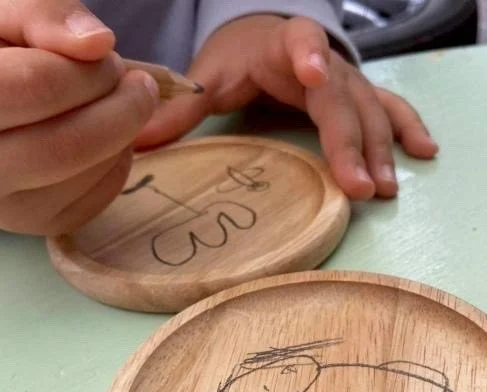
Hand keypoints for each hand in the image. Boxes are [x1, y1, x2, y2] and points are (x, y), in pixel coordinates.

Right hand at [0, 0, 159, 234]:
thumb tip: (98, 43)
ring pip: (91, 172)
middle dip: (124, 107)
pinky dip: (120, 160)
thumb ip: (38, 15)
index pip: (35, 87)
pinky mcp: (39, 226)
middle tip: (137, 85)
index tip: (105, 57)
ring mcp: (4, 211)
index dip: (88, 69)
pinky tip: (105, 140)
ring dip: (126, 133)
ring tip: (115, 107)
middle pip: (70, 144)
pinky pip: (101, 195)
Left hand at [135, 15, 438, 199]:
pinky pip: (389, 109)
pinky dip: (406, 130)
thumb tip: (136, 143)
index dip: (311, 58)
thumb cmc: (238, 58)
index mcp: (284, 47)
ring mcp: (347, 80)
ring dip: (380, 150)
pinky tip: (422, 154)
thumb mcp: (210, 77)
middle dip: (353, 143)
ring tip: (384, 188)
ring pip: (372, 111)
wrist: (266, 37)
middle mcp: (326, 62)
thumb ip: (180, 108)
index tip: (318, 77)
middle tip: (360, 187)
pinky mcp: (357, 95)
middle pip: (344, 99)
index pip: (301, 45)